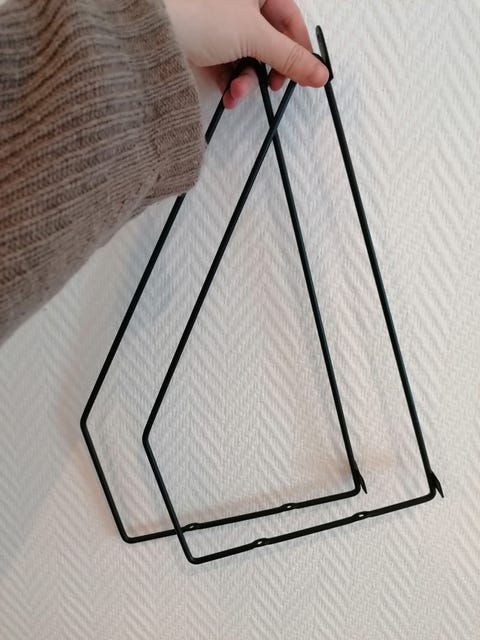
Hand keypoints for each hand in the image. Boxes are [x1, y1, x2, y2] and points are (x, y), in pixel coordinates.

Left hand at [163, 0, 328, 107]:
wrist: (152, 36)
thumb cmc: (199, 16)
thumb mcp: (254, 35)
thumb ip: (290, 57)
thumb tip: (321, 74)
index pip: (290, 18)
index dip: (300, 48)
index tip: (307, 75)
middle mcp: (239, 6)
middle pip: (270, 42)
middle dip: (270, 69)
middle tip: (274, 86)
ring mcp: (222, 28)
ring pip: (250, 60)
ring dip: (248, 82)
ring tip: (238, 91)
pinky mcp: (207, 50)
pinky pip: (230, 70)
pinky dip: (232, 86)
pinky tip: (228, 95)